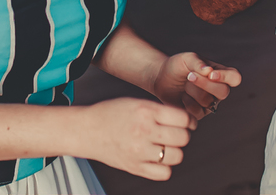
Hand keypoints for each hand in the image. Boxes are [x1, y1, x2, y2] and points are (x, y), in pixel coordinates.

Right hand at [80, 98, 194, 180]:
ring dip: (174, 151)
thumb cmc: (110, 114)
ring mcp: (139, 151)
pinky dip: (165, 167)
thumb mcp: (136, 102)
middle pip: (182, 138)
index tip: (187, 122)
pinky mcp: (135, 167)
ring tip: (165, 146)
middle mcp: (144, 131)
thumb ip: (159, 110)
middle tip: (175, 134)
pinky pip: (164, 173)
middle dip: (183, 135)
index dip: (189, 120)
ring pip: (176, 156)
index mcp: (145, 111)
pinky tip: (157, 158)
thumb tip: (184, 120)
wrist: (86, 130)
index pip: (182, 118)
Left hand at [150, 53, 241, 119]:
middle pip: (223, 92)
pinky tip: (182, 96)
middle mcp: (218, 90)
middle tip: (189, 76)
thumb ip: (198, 63)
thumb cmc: (178, 66)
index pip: (235, 78)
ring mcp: (210, 103)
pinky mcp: (199, 114)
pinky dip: (186, 102)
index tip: (211, 74)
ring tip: (184, 84)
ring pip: (208, 101)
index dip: (226, 77)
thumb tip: (209, 70)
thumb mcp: (187, 58)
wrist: (162, 77)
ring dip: (192, 91)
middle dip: (205, 84)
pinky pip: (197, 112)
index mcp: (220, 74)